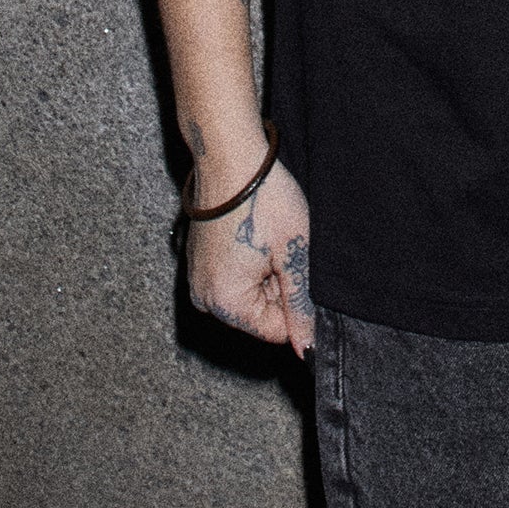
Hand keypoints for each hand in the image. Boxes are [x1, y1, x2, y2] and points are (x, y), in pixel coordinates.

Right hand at [186, 159, 313, 355]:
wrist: (229, 156)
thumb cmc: (263, 200)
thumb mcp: (293, 254)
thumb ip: (300, 306)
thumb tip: (308, 351)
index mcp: (225, 304)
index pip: (277, 330)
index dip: (296, 302)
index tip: (295, 266)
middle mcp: (205, 300)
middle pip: (262, 313)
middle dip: (280, 285)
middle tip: (282, 247)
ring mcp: (200, 280)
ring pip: (252, 294)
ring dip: (268, 272)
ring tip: (268, 237)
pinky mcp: (201, 263)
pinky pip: (236, 277)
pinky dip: (253, 261)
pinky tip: (256, 233)